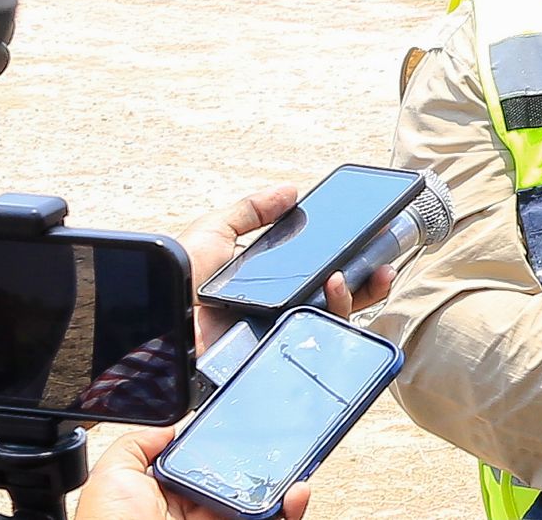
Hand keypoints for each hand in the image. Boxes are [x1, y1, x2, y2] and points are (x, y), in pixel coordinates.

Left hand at [75, 426, 308, 519]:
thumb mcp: (112, 477)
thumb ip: (137, 444)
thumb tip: (168, 427)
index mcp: (170, 497)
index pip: (206, 466)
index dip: (227, 447)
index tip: (244, 430)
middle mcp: (198, 514)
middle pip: (241, 483)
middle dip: (264, 463)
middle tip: (278, 447)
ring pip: (263, 504)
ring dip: (284, 483)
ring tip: (296, 466)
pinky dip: (290, 510)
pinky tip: (295, 493)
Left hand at [175, 185, 395, 353]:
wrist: (156, 318)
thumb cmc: (177, 278)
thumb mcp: (213, 231)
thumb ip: (250, 210)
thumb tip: (291, 190)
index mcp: (265, 283)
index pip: (317, 271)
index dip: (346, 257)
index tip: (369, 238)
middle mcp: (277, 310)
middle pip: (336, 297)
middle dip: (369, 279)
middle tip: (386, 259)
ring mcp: (279, 333)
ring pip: (335, 320)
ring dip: (359, 293)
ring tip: (358, 271)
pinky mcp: (277, 352)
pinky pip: (319, 338)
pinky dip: (338, 312)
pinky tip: (338, 288)